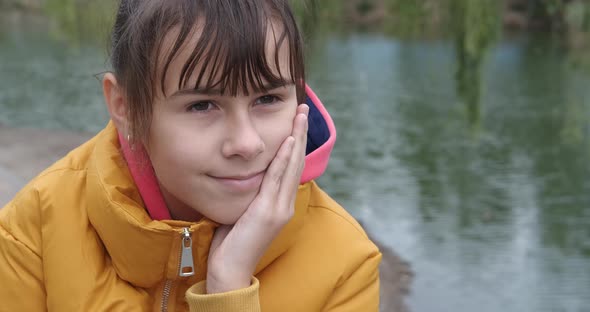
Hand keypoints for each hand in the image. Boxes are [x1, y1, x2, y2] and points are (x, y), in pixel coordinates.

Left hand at [205, 103, 308, 293]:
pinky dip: (284, 158)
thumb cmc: (231, 243)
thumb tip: (242, 176)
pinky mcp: (269, 212)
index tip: (296, 121)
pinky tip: (288, 140)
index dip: (295, 143)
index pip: (290, 167)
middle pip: (296, 162)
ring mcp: (279, 208)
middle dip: (300, 133)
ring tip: (300, 115)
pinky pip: (277, 179)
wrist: (229, 269)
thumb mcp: (243, 212)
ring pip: (291, 166)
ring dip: (296, 138)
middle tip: (303, 109)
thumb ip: (248, 194)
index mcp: (280, 204)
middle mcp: (285, 204)